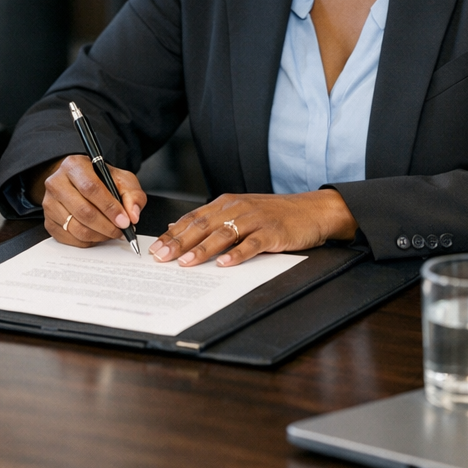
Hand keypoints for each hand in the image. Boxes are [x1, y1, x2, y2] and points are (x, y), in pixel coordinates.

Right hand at [38, 155, 145, 247]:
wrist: (78, 183)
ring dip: (99, 235)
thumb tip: (132, 215)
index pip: (91, 188)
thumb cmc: (100, 180)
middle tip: (120, 231)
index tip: (124, 221)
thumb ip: (132, 194)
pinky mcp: (48, 220)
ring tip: (110, 232)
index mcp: (74, 166)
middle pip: (83, 211)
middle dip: (107, 226)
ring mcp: (49, 203)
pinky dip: (88, 241)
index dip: (109, 207)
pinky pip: (70, 238)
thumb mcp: (121, 179)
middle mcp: (56, 182)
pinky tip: (97, 234)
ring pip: (76, 228)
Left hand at [148, 189, 357, 266]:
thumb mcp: (238, 211)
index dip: (173, 233)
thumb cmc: (272, 214)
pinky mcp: (272, 233)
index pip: (192, 219)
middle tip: (162, 257)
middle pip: (202, 226)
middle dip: (179, 242)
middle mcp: (236, 208)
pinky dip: (237, 254)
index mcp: (225, 204)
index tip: (156, 248)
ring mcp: (254, 220)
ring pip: (222, 235)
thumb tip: (176, 227)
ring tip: (186, 263)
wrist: (311, 210)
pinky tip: (225, 264)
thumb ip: (209, 219)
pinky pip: (252, 245)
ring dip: (202, 250)